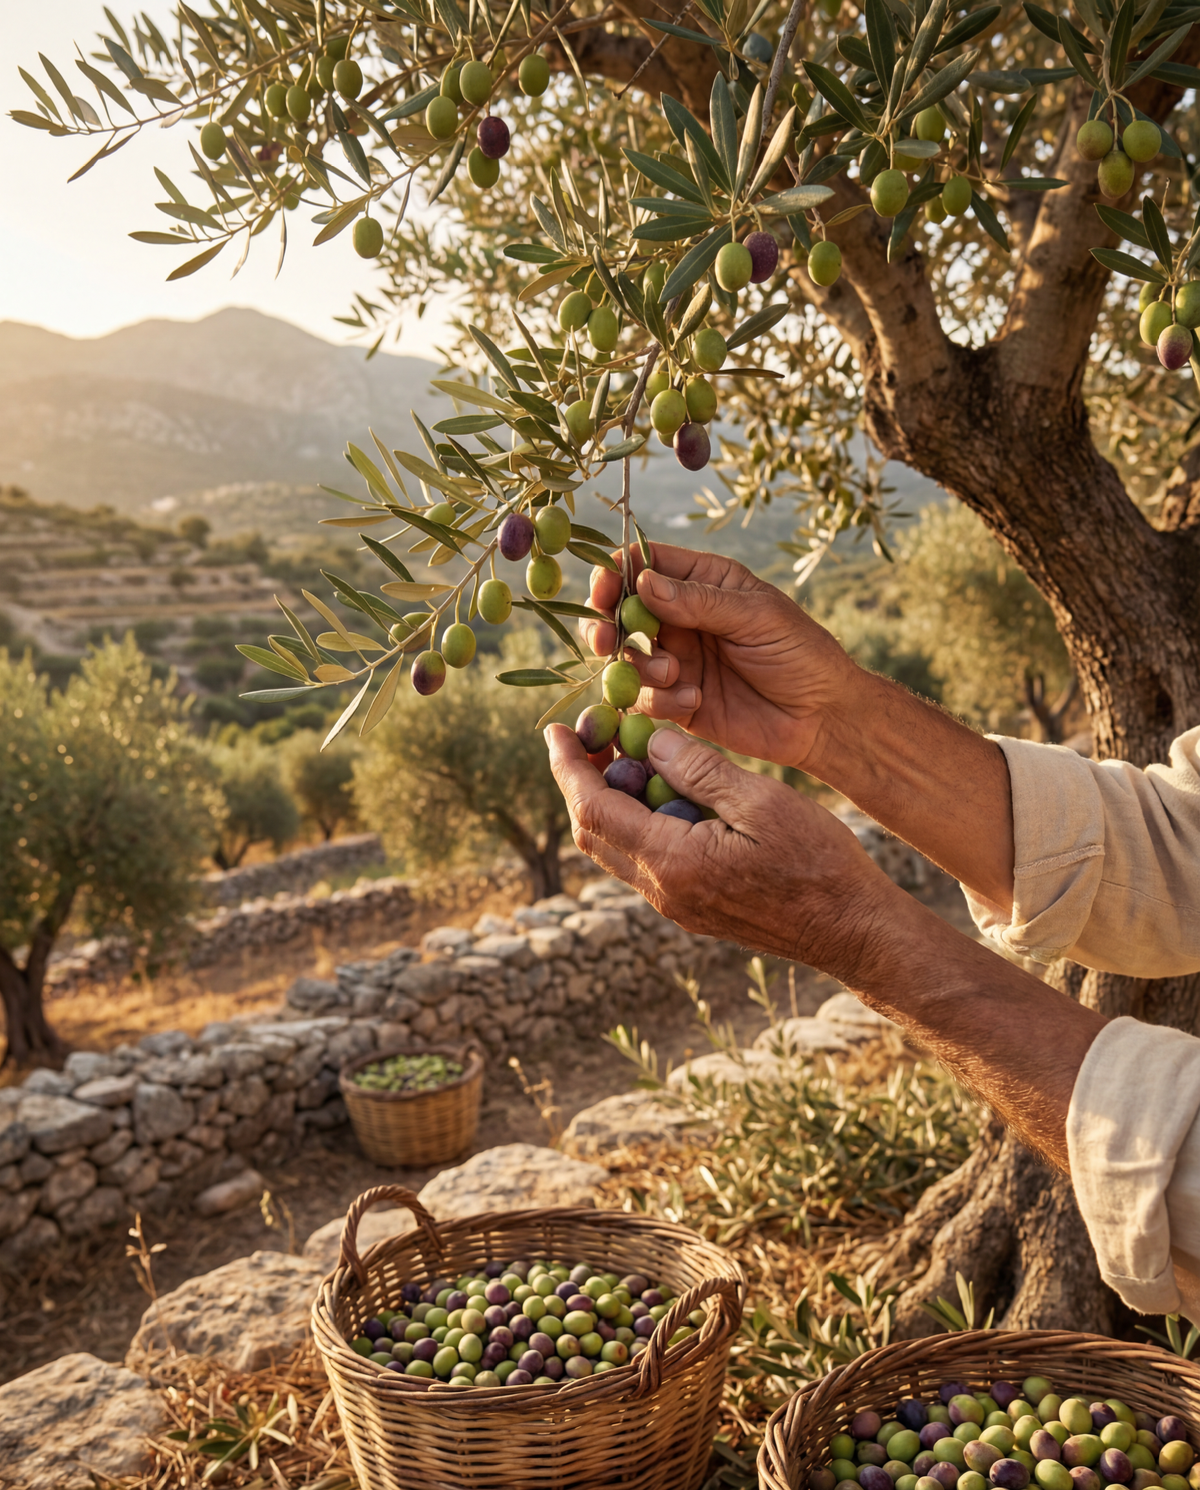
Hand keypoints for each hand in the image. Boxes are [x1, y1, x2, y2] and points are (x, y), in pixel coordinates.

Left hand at [545, 723, 900, 980]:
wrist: (851, 930)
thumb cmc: (818, 863)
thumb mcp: (762, 801)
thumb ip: (700, 770)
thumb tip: (647, 740)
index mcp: (674, 862)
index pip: (594, 810)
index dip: (568, 768)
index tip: (555, 731)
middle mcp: (663, 891)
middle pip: (593, 832)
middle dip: (581, 781)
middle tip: (589, 734)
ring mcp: (676, 906)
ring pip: (616, 849)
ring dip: (608, 801)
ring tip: (624, 754)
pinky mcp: (693, 909)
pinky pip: (645, 861)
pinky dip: (637, 821)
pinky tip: (661, 790)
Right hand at [582, 542, 857, 771]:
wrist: (821, 716)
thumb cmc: (799, 653)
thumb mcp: (756, 616)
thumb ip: (699, 601)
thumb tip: (643, 583)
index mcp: (702, 582)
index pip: (646, 565)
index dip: (617, 574)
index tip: (603, 591)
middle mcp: (681, 618)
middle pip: (621, 613)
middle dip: (606, 626)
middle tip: (605, 641)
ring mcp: (676, 660)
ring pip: (626, 658)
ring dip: (638, 666)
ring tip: (674, 674)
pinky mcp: (676, 701)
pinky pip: (645, 699)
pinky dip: (658, 701)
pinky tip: (694, 701)